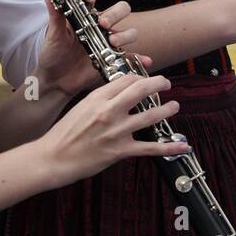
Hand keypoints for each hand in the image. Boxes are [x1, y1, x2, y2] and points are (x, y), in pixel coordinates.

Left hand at [33, 0, 138, 96]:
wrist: (56, 80)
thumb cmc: (53, 54)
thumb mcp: (53, 35)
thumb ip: (55, 16)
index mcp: (84, 15)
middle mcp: (100, 25)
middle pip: (120, 9)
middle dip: (115, 13)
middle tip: (103, 23)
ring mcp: (109, 42)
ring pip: (129, 31)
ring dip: (125, 34)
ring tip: (112, 42)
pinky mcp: (114, 58)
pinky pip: (131, 57)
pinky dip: (140, 58)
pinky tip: (145, 60)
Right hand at [39, 72, 187, 188]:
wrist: (53, 158)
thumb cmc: (63, 134)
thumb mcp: (80, 107)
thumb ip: (100, 99)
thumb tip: (117, 93)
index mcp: (97, 98)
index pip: (125, 80)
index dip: (140, 77)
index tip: (146, 79)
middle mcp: (109, 111)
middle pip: (141, 90)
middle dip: (159, 84)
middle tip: (166, 83)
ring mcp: (116, 131)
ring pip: (150, 116)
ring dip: (167, 110)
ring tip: (175, 106)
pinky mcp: (120, 151)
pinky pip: (150, 148)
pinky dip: (169, 147)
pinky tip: (182, 146)